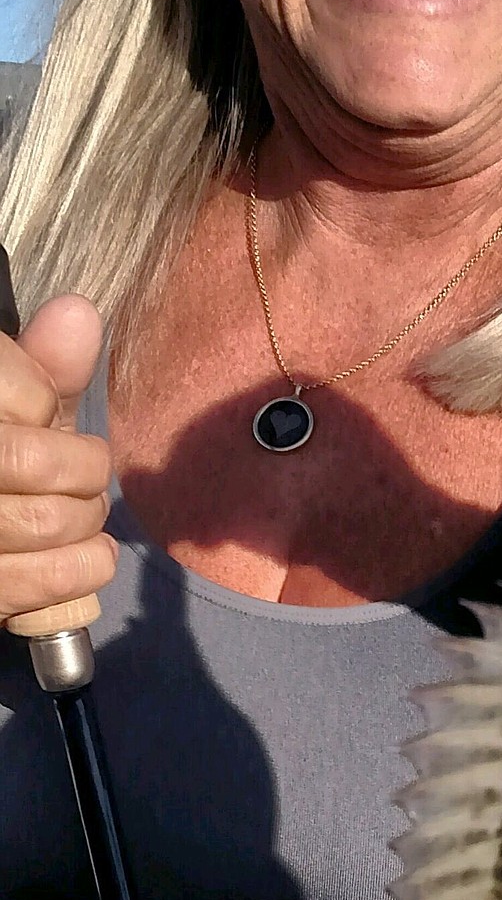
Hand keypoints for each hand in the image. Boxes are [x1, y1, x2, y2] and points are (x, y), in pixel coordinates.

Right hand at [0, 294, 116, 625]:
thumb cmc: (0, 450)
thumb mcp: (6, 405)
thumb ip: (39, 367)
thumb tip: (78, 315)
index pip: (19, 395)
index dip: (39, 401)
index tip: (40, 415)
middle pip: (27, 461)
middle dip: (80, 469)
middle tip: (87, 473)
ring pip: (42, 522)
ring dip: (87, 516)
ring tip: (87, 510)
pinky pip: (37, 584)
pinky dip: (84, 567)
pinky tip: (94, 552)